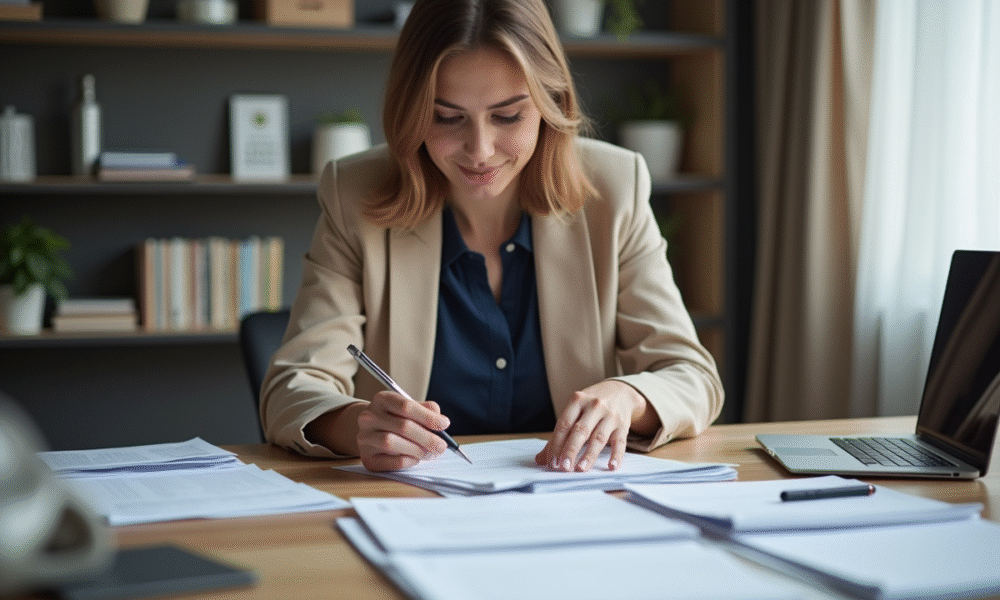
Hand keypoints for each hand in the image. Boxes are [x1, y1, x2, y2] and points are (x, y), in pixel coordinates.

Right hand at [356, 391, 450, 471]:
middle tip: (441, 446)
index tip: (444, 424)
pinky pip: (389, 461)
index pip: (406, 406)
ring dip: (417, 450)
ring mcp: (365, 437)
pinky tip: (415, 459)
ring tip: (430, 453)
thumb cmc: (396, 418)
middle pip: (402, 426)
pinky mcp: (367, 457)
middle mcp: (369, 417)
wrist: (372, 431)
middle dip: (427, 438)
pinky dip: (407, 461)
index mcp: (382, 399)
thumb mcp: (409, 408)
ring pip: (392, 443)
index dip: (428, 417)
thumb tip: (440, 422)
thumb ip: (426, 410)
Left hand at [534, 380, 651, 471]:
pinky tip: (611, 466)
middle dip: (571, 450)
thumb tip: (540, 459)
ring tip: (581, 469)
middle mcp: (594, 406)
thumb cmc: (590, 406)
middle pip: (580, 431)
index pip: (564, 424)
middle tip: (563, 468)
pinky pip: (620, 442)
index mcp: (577, 401)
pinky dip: (616, 455)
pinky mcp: (623, 425)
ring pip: (599, 437)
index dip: (556, 444)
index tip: (551, 462)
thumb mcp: (574, 412)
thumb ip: (559, 435)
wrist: (620, 392)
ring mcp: (610, 415)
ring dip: (589, 455)